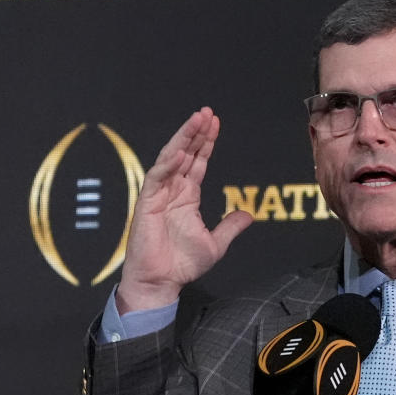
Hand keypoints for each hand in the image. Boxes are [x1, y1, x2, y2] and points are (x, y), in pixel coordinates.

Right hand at [116, 107, 252, 312]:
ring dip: (183, 139)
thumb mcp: (216, 243)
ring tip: (196, 120)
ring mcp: (158, 194)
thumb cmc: (183, 265)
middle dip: (195, 133)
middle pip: (185, 154)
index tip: (215, 123)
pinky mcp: (147, 202)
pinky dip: (168, 162)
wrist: (162, 282)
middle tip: (207, 113)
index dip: (206, 143)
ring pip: (170, 159)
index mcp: (187, 197)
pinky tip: (180, 150)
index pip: (197, 163)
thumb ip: (230, 227)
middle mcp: (172, 191)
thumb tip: (248, 215)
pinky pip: (157, 177)